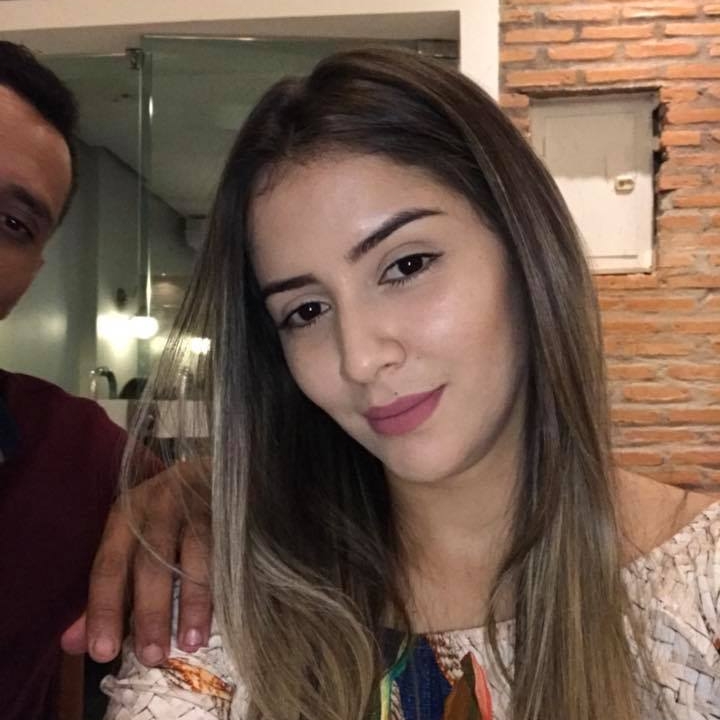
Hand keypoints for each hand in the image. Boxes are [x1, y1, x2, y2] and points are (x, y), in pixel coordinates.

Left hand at [60, 461, 211, 665]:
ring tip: (191, 642)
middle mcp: (160, 506)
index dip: (105, 608)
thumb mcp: (131, 545)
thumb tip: (74, 643)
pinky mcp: (231, 509)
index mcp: (127, 515)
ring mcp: (199, 505)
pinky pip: (229, 548)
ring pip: (195, 554)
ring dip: (193, 601)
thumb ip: (108, 593)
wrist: (214, 472)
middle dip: (151, 611)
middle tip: (153, 656)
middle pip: (152, 561)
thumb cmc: (167, 517)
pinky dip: (225, 582)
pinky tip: (226, 610)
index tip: (103, 652)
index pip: (109, 565)